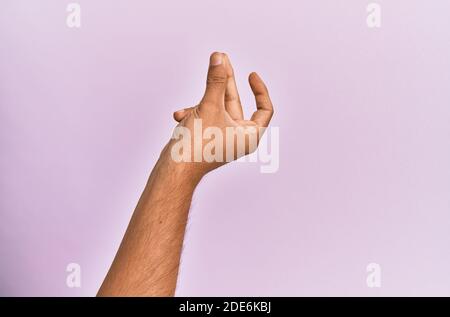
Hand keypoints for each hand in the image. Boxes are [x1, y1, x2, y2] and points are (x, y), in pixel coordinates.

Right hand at [166, 52, 273, 176]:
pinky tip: (179, 114)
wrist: (175, 168)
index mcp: (249, 136)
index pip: (265, 110)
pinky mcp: (206, 139)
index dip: (260, 90)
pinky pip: (204, 118)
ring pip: (217, 108)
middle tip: (221, 60)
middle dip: (226, 82)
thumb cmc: (197, 144)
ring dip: (207, 94)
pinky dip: (194, 112)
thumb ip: (216, 80)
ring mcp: (221, 139)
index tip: (251, 74)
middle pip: (236, 103)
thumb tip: (219, 58)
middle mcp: (238, 138)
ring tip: (205, 74)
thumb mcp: (210, 106)